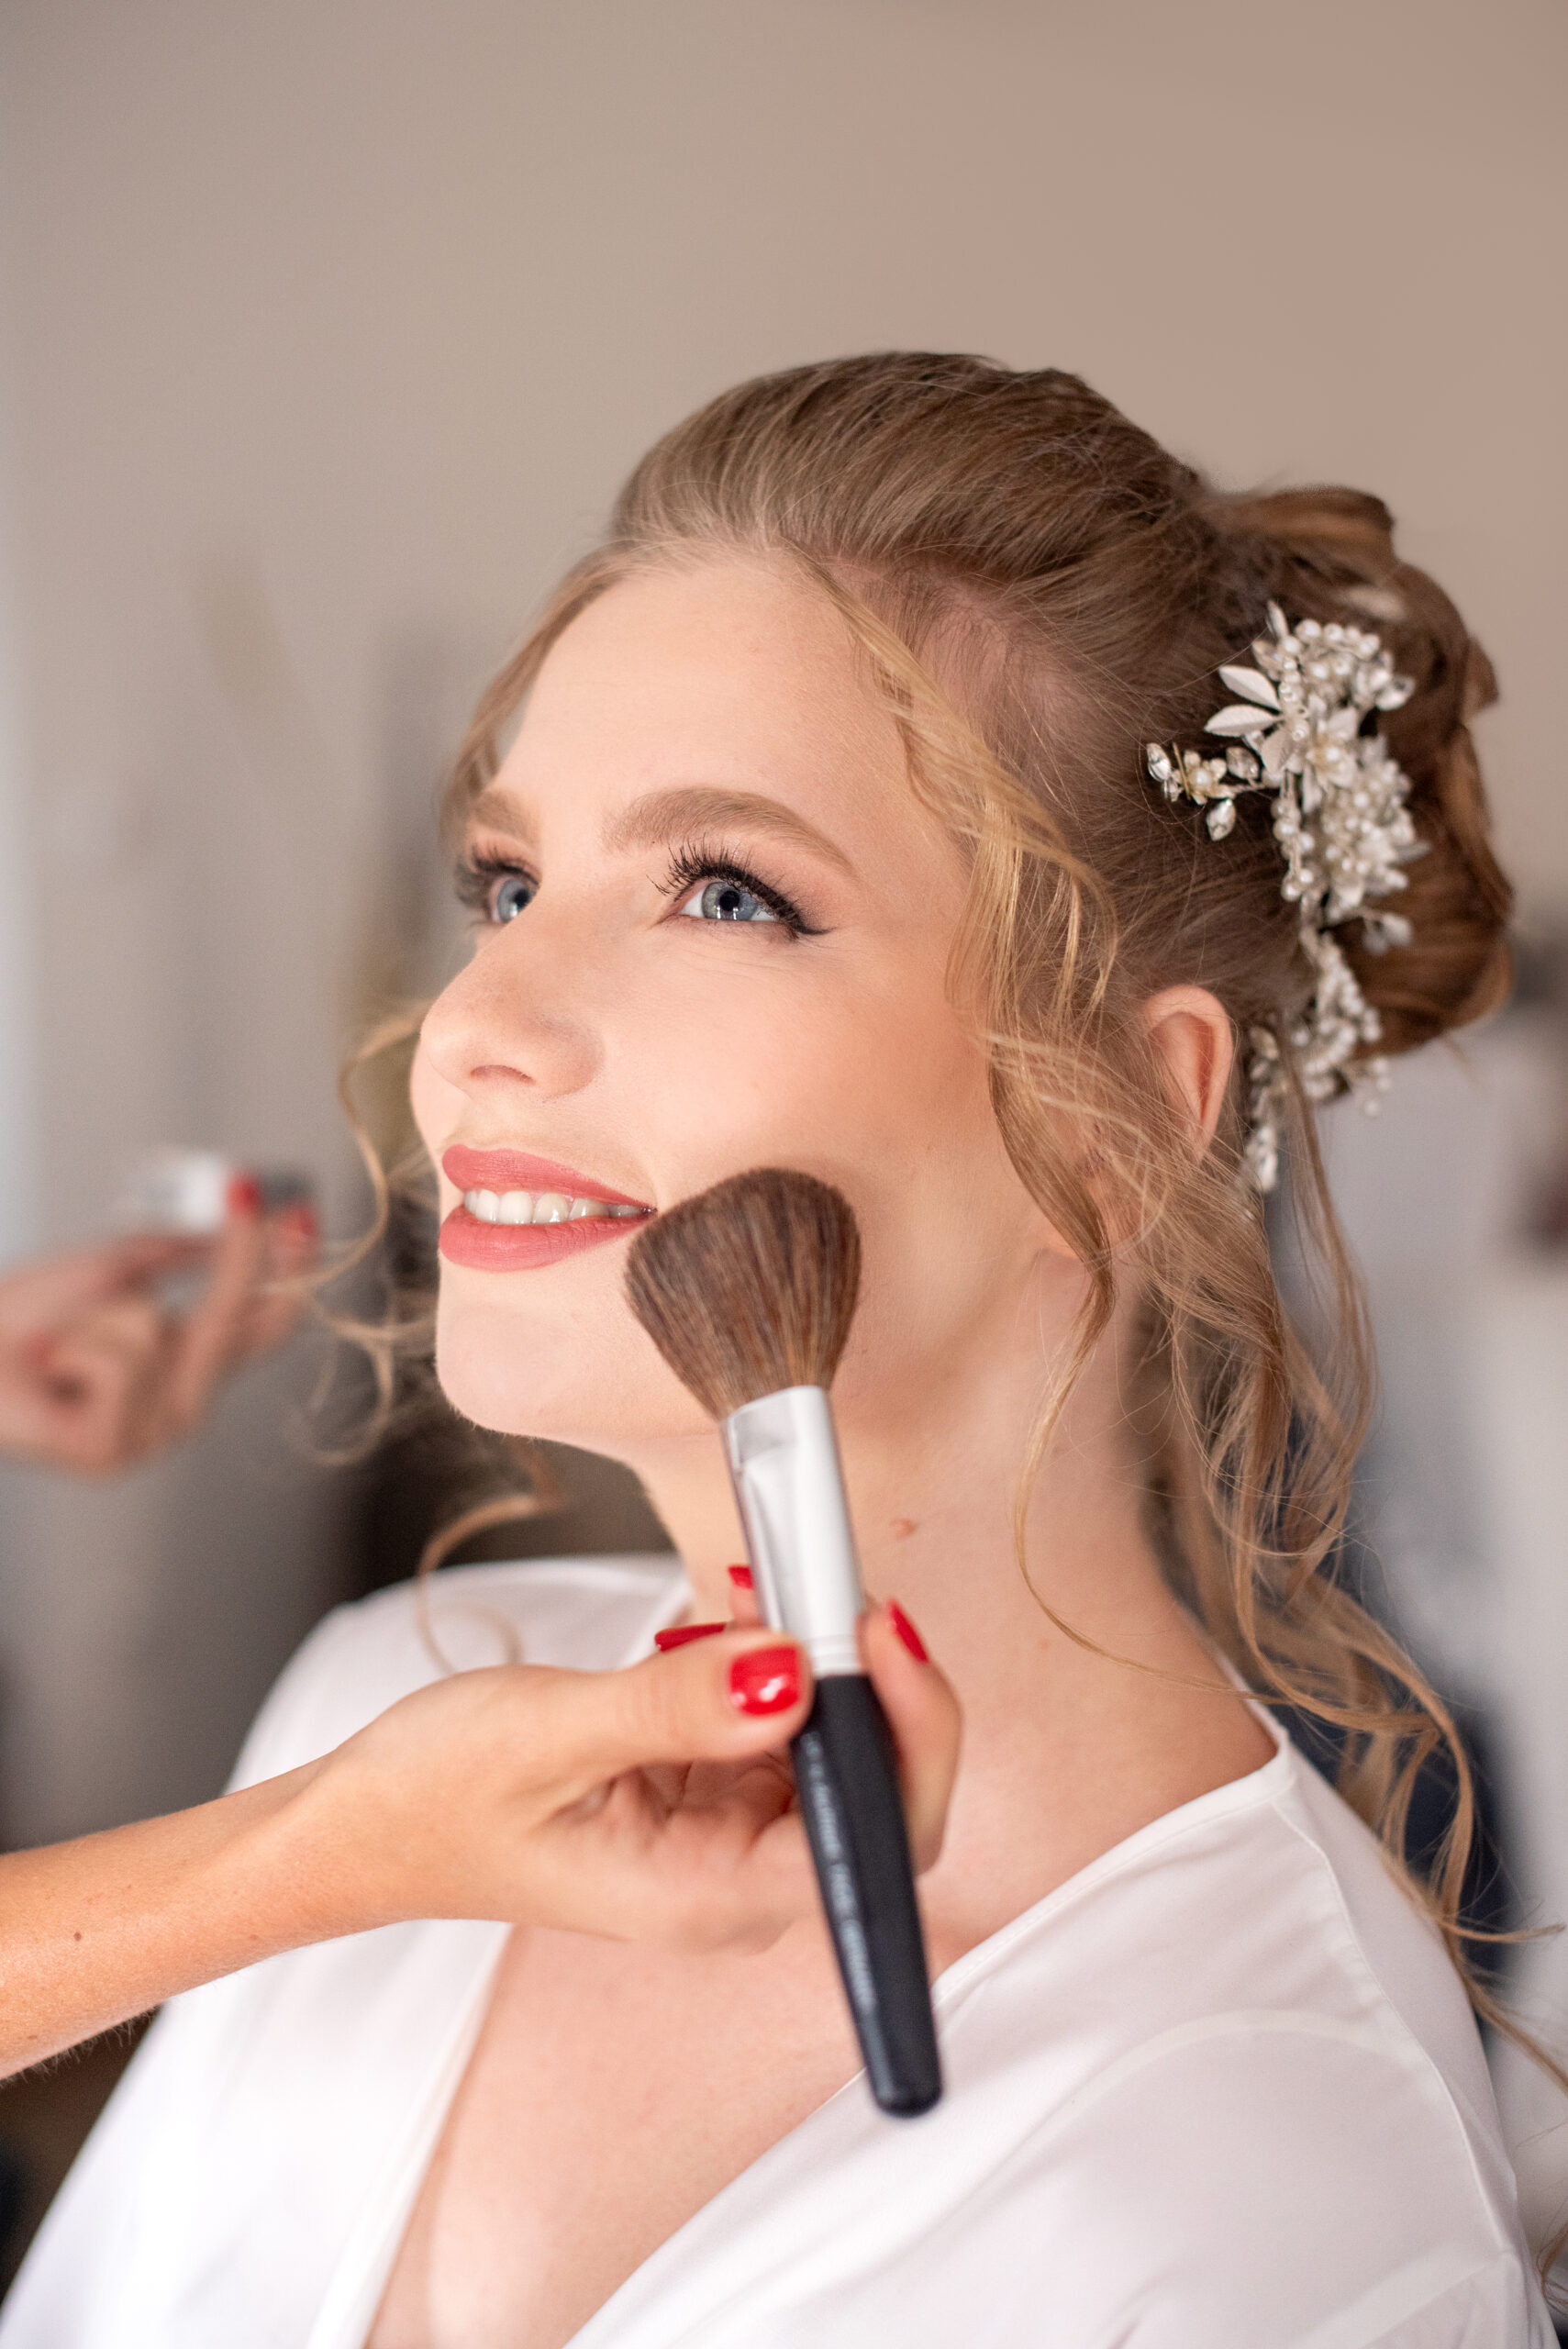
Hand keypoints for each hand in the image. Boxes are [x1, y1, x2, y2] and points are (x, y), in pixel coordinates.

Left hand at [0, 1183, 317, 1474]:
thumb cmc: (24, 1317)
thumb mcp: (117, 1268)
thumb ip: (182, 1251)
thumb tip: (240, 1215)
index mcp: (186, 1365)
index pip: (263, 1322)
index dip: (292, 1268)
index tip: (305, 1212)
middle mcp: (182, 1405)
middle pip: (231, 1321)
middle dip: (239, 1254)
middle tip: (245, 1189)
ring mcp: (151, 1434)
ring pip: (157, 1331)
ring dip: (98, 1314)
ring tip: (60, 1338)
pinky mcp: (112, 1449)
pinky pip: (118, 1364)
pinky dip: (73, 1346)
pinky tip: (49, 1368)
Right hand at [0, 1603, 959, 2075]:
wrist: (359, 1820)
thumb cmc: (430, 1800)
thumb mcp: (549, 1735)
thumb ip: (675, 1707)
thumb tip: (794, 1676)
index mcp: (708, 1898)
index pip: (874, 1843)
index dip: (909, 1739)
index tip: (875, 1634)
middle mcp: (732, 1880)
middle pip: (873, 1791)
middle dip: (869, 1682)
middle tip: (825, 1587)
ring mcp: (721, 1836)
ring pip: (830, 1744)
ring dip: (816, 1658)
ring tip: (763, 1581)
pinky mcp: (702, 1791)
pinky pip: (775, 1721)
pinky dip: (769, 1658)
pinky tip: (731, 1609)